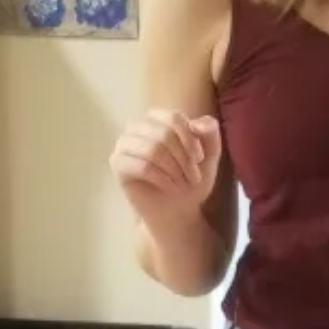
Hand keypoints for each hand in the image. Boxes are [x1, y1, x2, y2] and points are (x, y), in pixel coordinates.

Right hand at [110, 108, 221, 226]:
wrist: (177, 211)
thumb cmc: (189, 180)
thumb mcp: (209, 156)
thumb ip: (210, 134)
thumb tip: (199, 123)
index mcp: (156, 119)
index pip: (174, 118)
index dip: (190, 139)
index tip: (200, 158)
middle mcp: (136, 128)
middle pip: (164, 134)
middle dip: (184, 159)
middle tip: (193, 177)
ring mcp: (124, 145)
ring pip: (152, 149)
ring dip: (174, 169)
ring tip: (182, 183)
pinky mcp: (118, 165)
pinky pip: (141, 166)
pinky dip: (161, 178)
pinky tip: (170, 187)